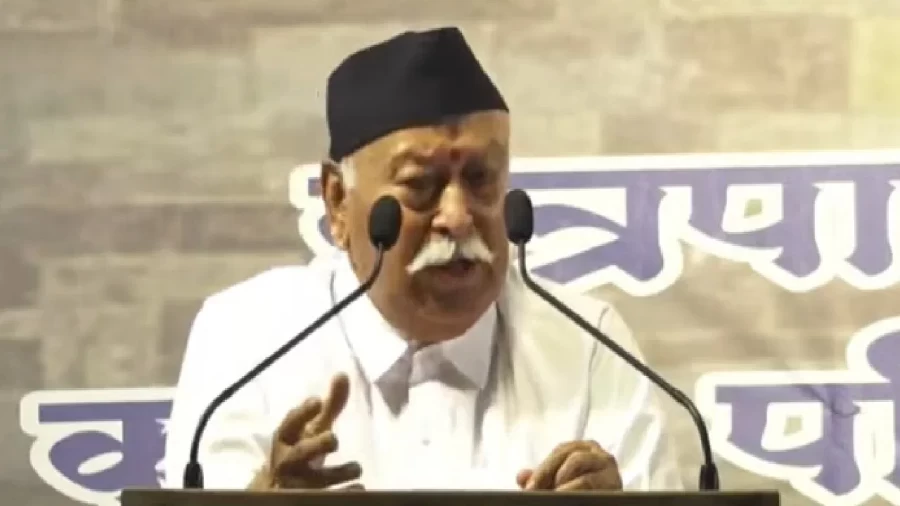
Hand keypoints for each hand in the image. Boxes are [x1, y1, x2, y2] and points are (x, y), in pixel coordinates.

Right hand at [257, 374, 361, 489]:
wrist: (276, 489)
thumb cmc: (301, 451)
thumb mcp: (312, 430)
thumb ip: (329, 406)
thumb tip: (342, 374)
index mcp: (286, 440)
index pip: (289, 425)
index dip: (301, 413)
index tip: (316, 401)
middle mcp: (287, 462)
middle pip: (297, 455)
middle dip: (314, 446)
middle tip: (333, 438)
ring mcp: (296, 485)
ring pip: (313, 482)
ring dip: (336, 474)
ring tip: (357, 468)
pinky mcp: (306, 500)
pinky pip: (325, 499)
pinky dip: (343, 494)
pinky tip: (359, 489)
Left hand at [517, 440, 621, 490]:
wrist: (603, 502)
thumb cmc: (583, 494)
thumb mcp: (559, 484)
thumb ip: (542, 478)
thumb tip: (521, 476)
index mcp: (585, 449)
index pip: (560, 451)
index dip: (542, 468)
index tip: (528, 487)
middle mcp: (599, 453)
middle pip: (568, 454)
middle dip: (547, 472)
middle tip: (533, 491)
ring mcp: (608, 467)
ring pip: (577, 461)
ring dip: (560, 479)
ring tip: (552, 493)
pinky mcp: (614, 482)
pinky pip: (588, 480)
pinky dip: (571, 489)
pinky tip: (561, 496)